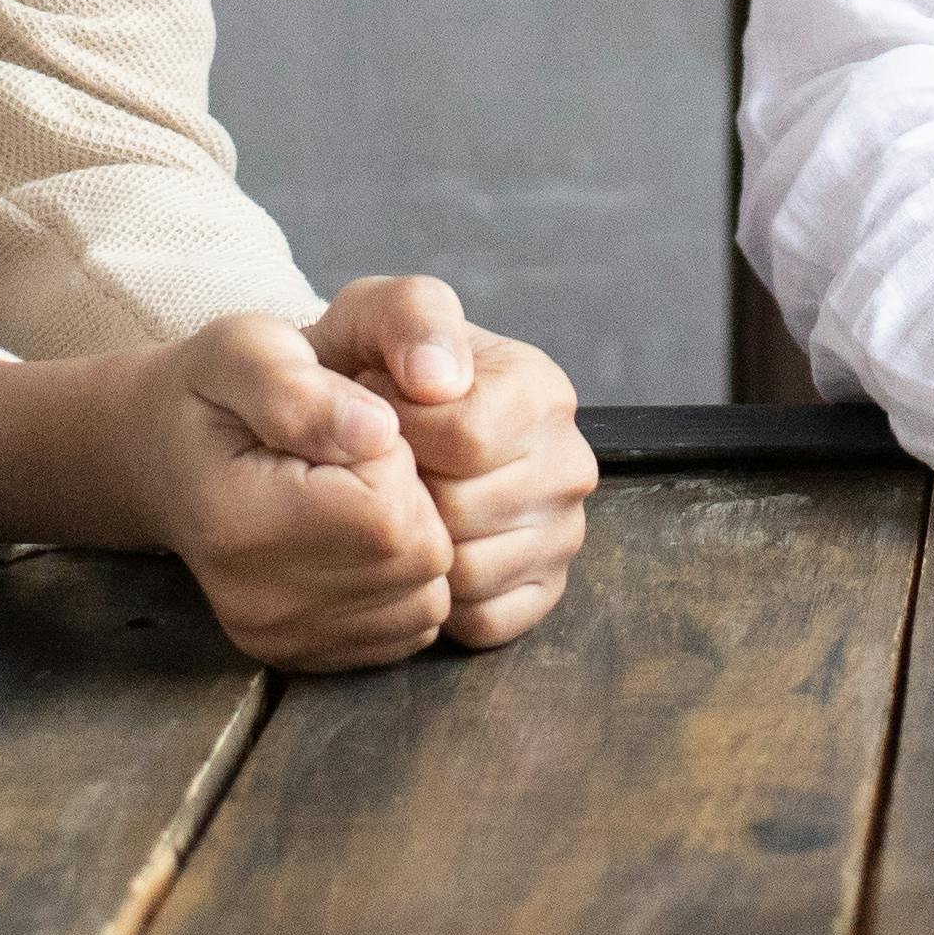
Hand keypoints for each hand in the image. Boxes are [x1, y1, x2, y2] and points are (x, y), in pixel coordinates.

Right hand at [0, 318, 453, 669]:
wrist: (165, 458)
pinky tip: (359, 538)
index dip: (398, 460)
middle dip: (414, 501)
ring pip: (426, 601)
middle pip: (418, 562)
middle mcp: (259, 603)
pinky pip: (410, 628)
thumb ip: (304, 390)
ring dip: (415, 544)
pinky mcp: (304, 657)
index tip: (356, 428)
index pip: (389, 512)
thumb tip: (378, 432)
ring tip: (358, 496)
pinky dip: (405, 582)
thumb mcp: (245, 352)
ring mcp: (282, 640)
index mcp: (241, 524)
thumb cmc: (212, 393)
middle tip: (361, 461)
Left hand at [307, 276, 593, 649]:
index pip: (469, 437)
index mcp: (542, 391)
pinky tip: (422, 550)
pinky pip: (483, 621)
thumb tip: (437, 380)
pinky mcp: (543, 592)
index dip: (400, 430)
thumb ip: (409, 319)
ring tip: (400, 499)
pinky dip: (441, 599)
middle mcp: (569, 464)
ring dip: (417, 547)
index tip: (370, 409)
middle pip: (464, 510)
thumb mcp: (374, 314)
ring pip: (470, 572)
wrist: (364, 423)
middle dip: (403, 491)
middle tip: (382, 462)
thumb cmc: (371, 368)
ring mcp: (562, 534)